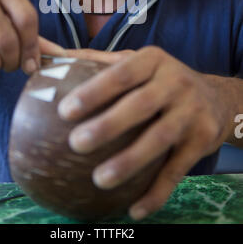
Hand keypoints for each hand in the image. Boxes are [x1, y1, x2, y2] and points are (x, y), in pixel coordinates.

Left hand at [58, 46, 236, 219]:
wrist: (214, 97)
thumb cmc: (160, 80)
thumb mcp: (135, 62)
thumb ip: (96, 60)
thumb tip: (52, 56)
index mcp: (153, 60)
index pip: (121, 74)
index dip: (94, 92)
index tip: (65, 111)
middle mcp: (176, 82)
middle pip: (140, 105)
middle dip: (108, 125)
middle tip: (76, 144)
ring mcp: (192, 111)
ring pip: (159, 139)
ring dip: (129, 162)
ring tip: (99, 179)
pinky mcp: (203, 140)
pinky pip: (177, 170)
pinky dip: (157, 192)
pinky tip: (134, 209)